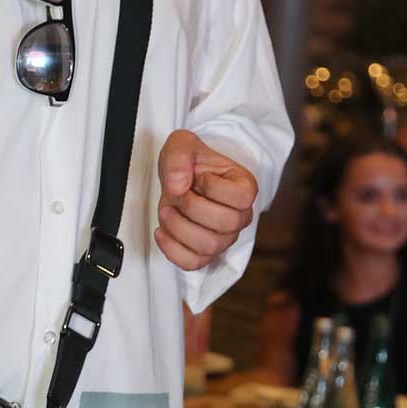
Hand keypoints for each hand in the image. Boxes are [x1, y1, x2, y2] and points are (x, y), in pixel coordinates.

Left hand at [155, 130, 257, 272]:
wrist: (179, 178)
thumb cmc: (189, 162)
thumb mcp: (181, 144)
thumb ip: (180, 155)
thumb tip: (178, 185)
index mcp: (245, 188)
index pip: (241, 197)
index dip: (214, 187)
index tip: (200, 177)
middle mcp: (241, 216)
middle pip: (226, 224)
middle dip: (192, 207)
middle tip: (177, 195)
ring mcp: (224, 238)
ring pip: (208, 246)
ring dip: (178, 227)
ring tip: (166, 210)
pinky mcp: (205, 253)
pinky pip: (192, 263)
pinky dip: (172, 249)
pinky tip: (161, 231)